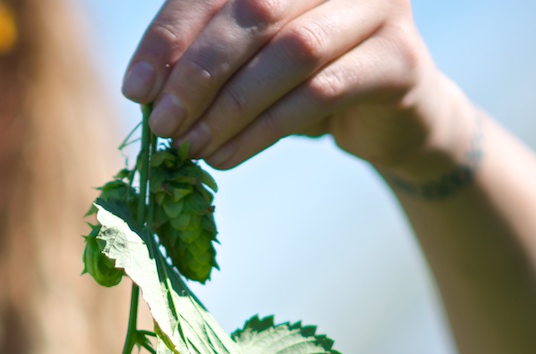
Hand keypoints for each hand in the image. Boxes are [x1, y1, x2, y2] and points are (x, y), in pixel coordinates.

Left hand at [122, 0, 469, 179]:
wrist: (389, 119)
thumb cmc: (305, 82)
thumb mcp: (247, 64)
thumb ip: (203, 62)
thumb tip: (145, 91)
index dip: (170, 36)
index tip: (137, 89)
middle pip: (253, 10)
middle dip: (198, 73)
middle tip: (164, 124)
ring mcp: (378, 7)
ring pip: (289, 53)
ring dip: (229, 107)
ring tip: (191, 147)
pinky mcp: (399, 59)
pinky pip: (320, 93)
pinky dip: (263, 129)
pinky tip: (227, 156)